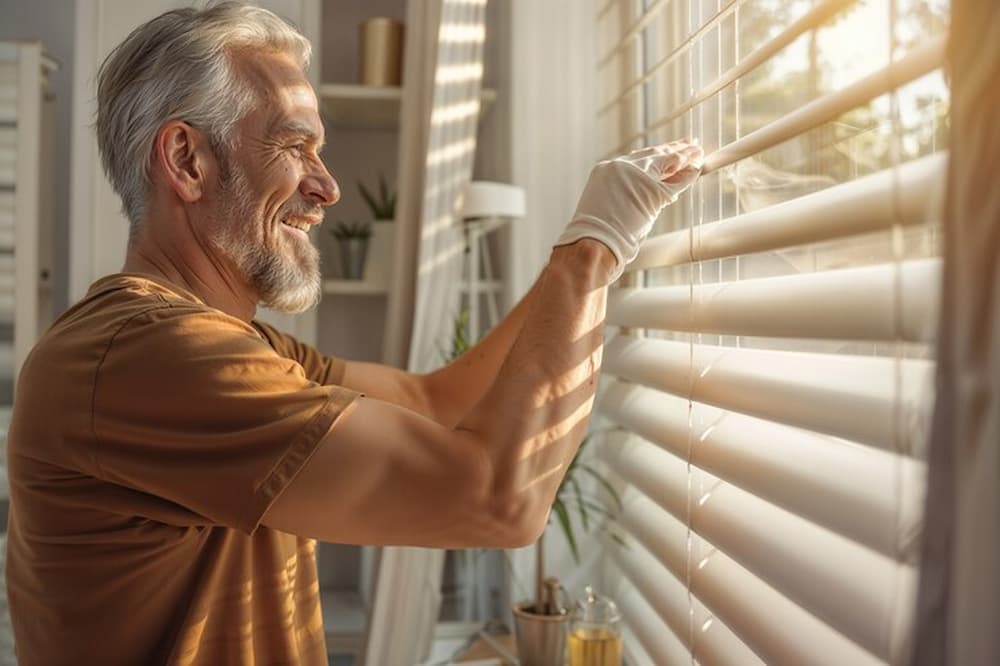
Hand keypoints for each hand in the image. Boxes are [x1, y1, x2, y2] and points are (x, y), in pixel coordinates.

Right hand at [555, 140, 702, 281]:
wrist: (592, 242)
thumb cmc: (594, 233)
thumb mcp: (604, 204)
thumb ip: (621, 194)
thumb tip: (638, 198)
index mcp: (606, 169)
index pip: (638, 156)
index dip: (656, 152)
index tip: (667, 148)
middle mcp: (621, 166)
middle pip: (654, 153)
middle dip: (673, 148)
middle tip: (689, 143)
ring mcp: (637, 176)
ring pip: (667, 161)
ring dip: (685, 157)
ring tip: (697, 152)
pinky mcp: (652, 190)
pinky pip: (676, 180)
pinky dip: (687, 175)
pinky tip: (697, 168)